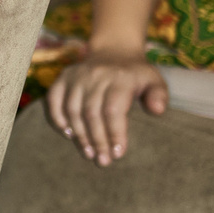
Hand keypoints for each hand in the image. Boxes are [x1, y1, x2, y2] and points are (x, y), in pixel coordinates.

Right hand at [45, 50, 168, 164]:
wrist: (114, 51)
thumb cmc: (136, 75)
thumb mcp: (154, 80)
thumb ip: (159, 95)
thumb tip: (157, 111)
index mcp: (120, 77)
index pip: (113, 109)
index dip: (114, 133)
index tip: (118, 153)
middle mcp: (96, 75)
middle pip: (92, 113)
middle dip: (97, 140)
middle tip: (103, 161)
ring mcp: (77, 76)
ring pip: (73, 109)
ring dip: (80, 135)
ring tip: (89, 153)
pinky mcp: (64, 77)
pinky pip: (54, 99)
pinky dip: (58, 118)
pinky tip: (68, 134)